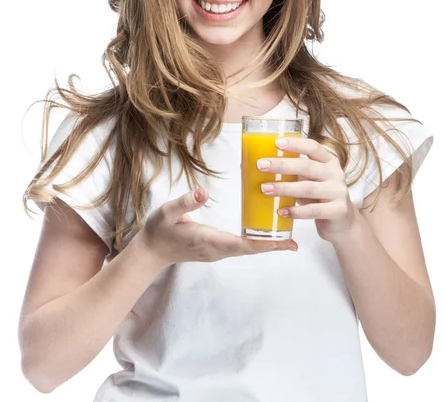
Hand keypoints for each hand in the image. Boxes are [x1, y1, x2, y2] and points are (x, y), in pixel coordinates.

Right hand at [137, 188, 297, 266]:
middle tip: (293, 244)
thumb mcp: (166, 213)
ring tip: (286, 239)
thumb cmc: (159, 231)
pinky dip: (255, 243)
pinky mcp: (215, 249)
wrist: (150, 251)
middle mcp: (217, 250)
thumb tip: (203, 192)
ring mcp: (217, 252)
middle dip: (272, 246)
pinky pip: (240, 248)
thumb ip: (184, 203)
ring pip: (246, 250)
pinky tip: (264, 234)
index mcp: (209, 241)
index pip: (242, 244)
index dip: (264, 243)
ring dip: (265, 245)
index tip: (284, 243)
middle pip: (250, 250)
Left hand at [257, 137, 356, 244]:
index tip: (277, 143)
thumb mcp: (311, 180)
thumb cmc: (320, 196)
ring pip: (308, 188)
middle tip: (261, 165)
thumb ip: (295, 172)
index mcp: (328, 161)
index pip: (313, 147)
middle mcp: (335, 173)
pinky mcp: (338, 210)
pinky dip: (295, 211)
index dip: (295, 144)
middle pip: (307, 166)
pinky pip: (313, 210)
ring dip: (284, 188)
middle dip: (282, 165)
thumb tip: (264, 166)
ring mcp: (338, 192)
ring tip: (265, 188)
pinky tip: (281, 211)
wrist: (343, 221)